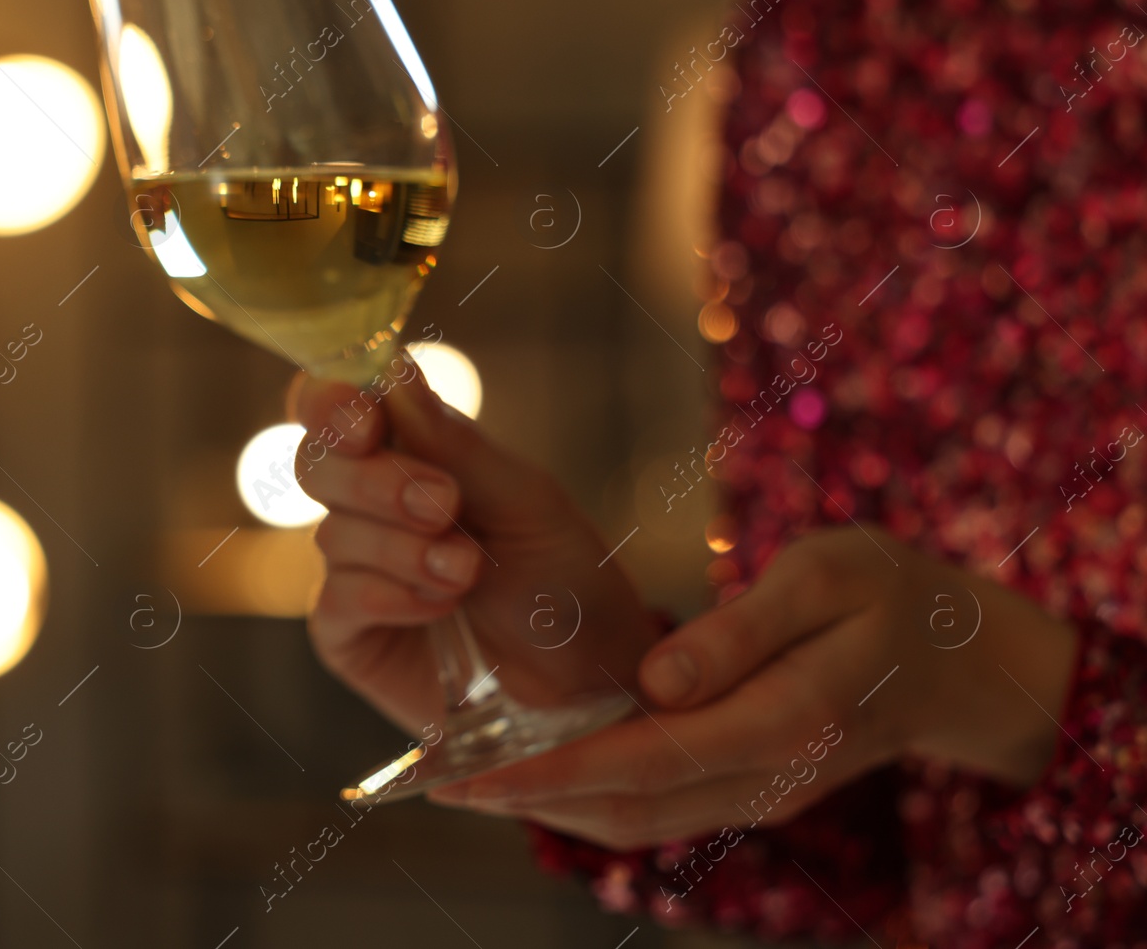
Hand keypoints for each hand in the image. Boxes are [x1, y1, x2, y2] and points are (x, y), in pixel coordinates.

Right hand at [288, 357, 660, 738]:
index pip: (332, 404)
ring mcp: (351, 569)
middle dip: (377, 481)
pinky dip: (391, 596)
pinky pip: (337, 599)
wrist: (587, 677)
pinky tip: (441, 607)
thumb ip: (455, 445)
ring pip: (332, 534)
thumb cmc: (562, 576)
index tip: (365, 419)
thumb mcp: (525, 500)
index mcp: (407, 451)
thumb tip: (395, 369)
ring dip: (406, 550)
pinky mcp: (347, 633)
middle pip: (314, 463)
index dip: (330, 402)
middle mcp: (366, 503)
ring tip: (470, 572)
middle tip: (446, 505)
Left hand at [426, 526, 1078, 849]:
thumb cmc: (889, 594)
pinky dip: (593, 798)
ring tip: (470, 778)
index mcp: (784, 721)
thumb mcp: (826, 579)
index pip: (644, 759)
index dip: (548, 771)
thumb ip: (742, 632)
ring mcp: (762, 794)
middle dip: (527, 799)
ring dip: (551, 806)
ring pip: (638, 820)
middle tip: (438, 780)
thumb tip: (657, 682)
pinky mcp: (753, 788)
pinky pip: (660, 808)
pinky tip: (542, 769)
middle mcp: (767, 777)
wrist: (960, 657)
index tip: (468, 771)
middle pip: (627, 807)